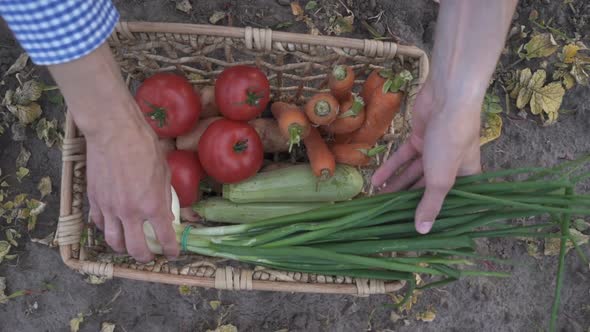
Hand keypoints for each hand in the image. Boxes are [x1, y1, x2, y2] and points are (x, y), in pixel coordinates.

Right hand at [85, 99, 178, 261]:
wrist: (114, 133)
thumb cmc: (145, 148)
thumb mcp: (165, 173)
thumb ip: (166, 198)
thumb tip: (168, 216)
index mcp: (153, 206)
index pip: (165, 238)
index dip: (171, 250)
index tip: (173, 253)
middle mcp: (130, 212)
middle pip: (136, 249)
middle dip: (145, 257)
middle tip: (150, 256)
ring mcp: (110, 208)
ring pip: (114, 242)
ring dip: (123, 249)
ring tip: (129, 247)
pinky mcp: (94, 200)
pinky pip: (100, 224)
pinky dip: (107, 229)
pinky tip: (113, 227)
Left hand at [371, 80, 481, 233]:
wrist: (447, 97)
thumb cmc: (451, 139)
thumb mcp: (440, 178)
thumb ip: (430, 204)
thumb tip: (423, 230)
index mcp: (464, 177)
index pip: (446, 202)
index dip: (431, 214)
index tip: (414, 229)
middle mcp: (450, 165)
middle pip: (425, 188)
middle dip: (407, 201)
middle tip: (388, 216)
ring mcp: (433, 150)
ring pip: (411, 173)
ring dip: (395, 185)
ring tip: (377, 202)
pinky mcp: (418, 137)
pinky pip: (402, 157)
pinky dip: (390, 168)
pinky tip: (375, 181)